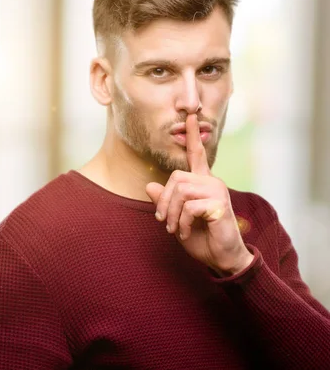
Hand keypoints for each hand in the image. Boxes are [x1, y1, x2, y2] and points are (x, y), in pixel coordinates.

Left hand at [145, 114, 253, 275]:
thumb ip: (165, 202)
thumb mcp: (176, 219)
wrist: (222, 257)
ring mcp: (217, 192)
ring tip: (174, 228)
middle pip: (176, 177)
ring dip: (171, 214)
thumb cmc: (201, 237)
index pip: (197, 155)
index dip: (193, 136)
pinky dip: (181, 222)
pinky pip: (189, 207)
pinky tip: (184, 232)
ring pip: (181, 191)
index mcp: (202, 183)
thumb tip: (150, 186)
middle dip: (164, 201)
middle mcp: (211, 182)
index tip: (190, 116)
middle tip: (163, 221)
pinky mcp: (219, 205)